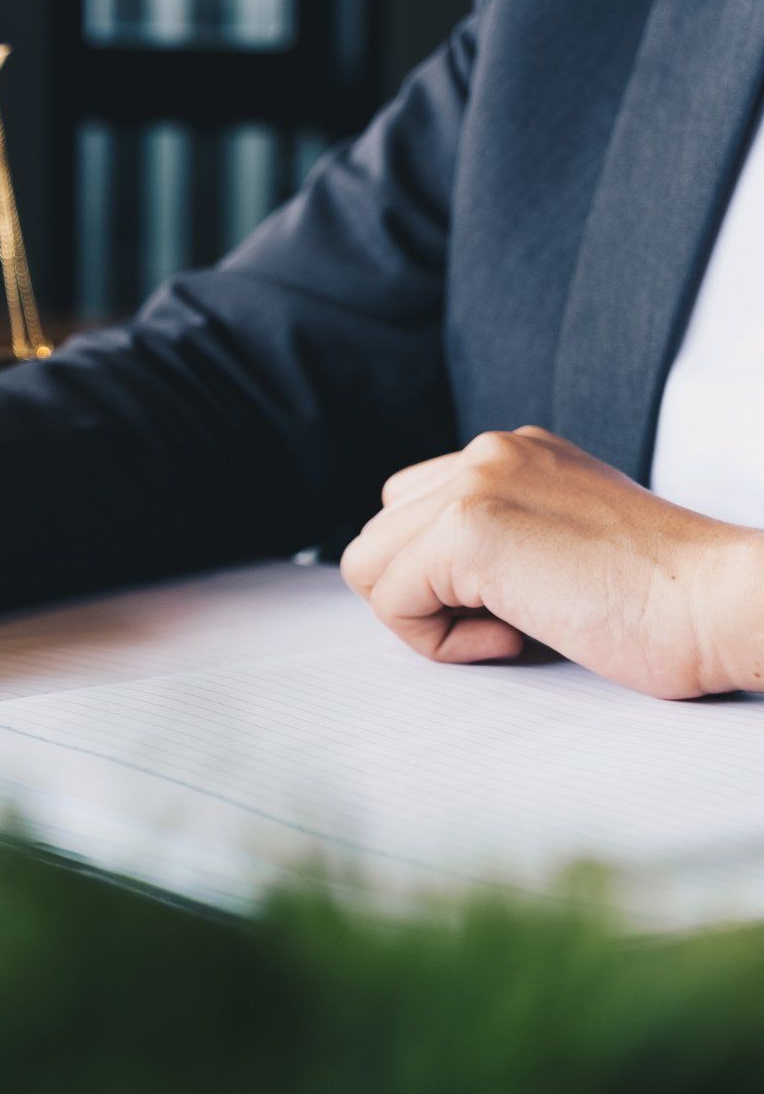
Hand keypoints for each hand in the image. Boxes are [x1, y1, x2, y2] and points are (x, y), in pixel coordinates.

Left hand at [340, 427, 763, 698]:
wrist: (725, 606)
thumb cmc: (662, 599)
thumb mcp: (565, 543)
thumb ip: (502, 537)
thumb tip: (424, 575)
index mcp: (513, 452)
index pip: (407, 510)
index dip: (437, 577)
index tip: (514, 602)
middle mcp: (488, 452)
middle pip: (378, 536)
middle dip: (421, 596)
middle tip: (507, 622)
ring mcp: (475, 482)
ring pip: (369, 566)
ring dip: (425, 618)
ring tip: (510, 629)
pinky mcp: (467, 528)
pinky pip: (390, 602)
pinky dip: (438, 642)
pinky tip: (515, 638)